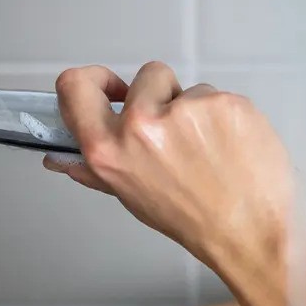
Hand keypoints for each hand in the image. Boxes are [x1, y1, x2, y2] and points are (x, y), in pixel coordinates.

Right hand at [45, 63, 291, 280]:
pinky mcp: (224, 103)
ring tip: (208, 149)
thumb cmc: (190, 219)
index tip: (113, 89)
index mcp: (108, 150)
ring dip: (195, 110)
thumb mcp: (129, 196)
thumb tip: (57, 158)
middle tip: (176, 132)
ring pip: (187, 88)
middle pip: (144, 76)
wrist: (247, 230)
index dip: (94, 80)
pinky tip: (230, 146)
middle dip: (159, 94)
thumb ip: (95, 168)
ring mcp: (186, 109)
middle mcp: (141, 125)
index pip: (75, 86)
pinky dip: (224, 116)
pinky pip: (218, 96)